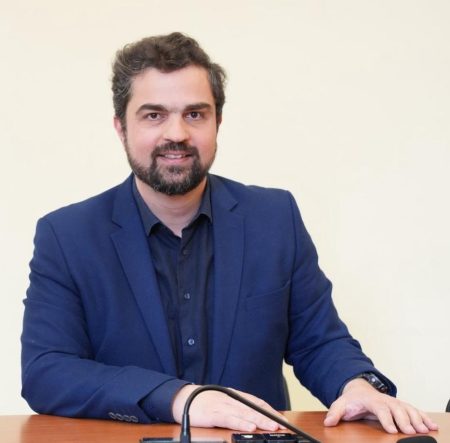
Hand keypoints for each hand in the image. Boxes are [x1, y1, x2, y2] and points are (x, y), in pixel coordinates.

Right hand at [172, 384, 286, 430]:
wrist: (183, 397)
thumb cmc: (204, 401)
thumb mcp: (223, 402)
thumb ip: (237, 407)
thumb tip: (253, 417)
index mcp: (234, 396)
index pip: (256, 402)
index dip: (269, 410)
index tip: (281, 418)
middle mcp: (231, 399)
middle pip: (253, 408)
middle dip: (268, 417)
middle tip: (281, 424)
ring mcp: (222, 406)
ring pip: (244, 413)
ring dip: (259, 421)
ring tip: (271, 426)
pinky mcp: (213, 414)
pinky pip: (229, 419)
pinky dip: (240, 423)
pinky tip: (249, 428)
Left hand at [324, 378, 438, 433]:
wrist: (359, 390)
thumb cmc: (351, 400)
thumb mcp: (340, 404)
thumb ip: (334, 413)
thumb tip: (328, 422)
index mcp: (371, 400)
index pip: (380, 408)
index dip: (386, 419)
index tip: (392, 430)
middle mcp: (385, 400)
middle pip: (397, 409)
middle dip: (405, 420)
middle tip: (412, 432)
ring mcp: (394, 402)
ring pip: (408, 408)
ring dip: (418, 419)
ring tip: (426, 430)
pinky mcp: (401, 406)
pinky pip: (414, 410)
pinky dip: (424, 417)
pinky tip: (432, 425)